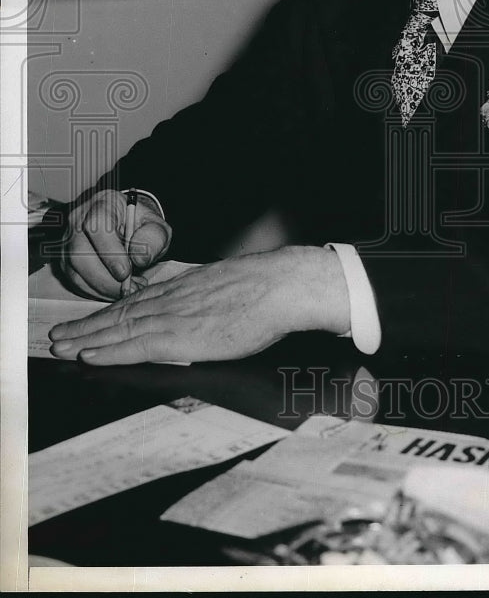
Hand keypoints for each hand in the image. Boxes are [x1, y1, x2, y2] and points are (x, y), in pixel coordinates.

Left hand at [49, 245, 349, 364]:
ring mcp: (174, 317)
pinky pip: (135, 345)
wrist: (281, 285)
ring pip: (119, 329)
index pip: (135, 303)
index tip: (86, 323)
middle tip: (57, 337)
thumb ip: (205, 296)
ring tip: (62, 346)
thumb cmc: (264, 288)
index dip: (107, 314)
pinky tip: (90, 355)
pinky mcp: (181, 337)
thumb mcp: (226, 284)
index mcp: (183, 288)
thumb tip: (200, 306)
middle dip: (86, 327)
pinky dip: (109, 350)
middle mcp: (171, 300)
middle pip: (119, 315)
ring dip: (87, 339)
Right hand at [62, 189, 171, 299]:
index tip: (126, 271)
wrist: (127, 223)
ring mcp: (68, 242)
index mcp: (101, 205)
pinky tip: (116, 290)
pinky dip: (97, 292)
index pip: (96, 226)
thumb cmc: (140, 223)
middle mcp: (77, 221)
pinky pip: (76, 282)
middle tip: (130, 288)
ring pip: (75, 272)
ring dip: (102, 288)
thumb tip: (140, 259)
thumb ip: (153, 238)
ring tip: (128, 289)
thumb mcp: (156, 225)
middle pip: (79, 254)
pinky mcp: (66, 261)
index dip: (110, 252)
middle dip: (105, 279)